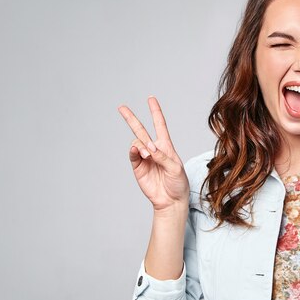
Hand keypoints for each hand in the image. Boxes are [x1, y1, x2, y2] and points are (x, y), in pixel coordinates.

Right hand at [118, 96, 188, 212]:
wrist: (171, 201)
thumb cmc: (178, 183)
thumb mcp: (176, 168)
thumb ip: (162, 156)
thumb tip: (148, 148)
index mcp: (166, 146)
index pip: (160, 125)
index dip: (155, 112)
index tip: (151, 99)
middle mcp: (153, 149)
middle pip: (141, 130)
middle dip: (131, 118)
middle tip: (121, 107)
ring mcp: (144, 158)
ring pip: (136, 142)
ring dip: (140, 144)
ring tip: (147, 154)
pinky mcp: (138, 167)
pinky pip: (132, 155)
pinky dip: (134, 150)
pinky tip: (139, 152)